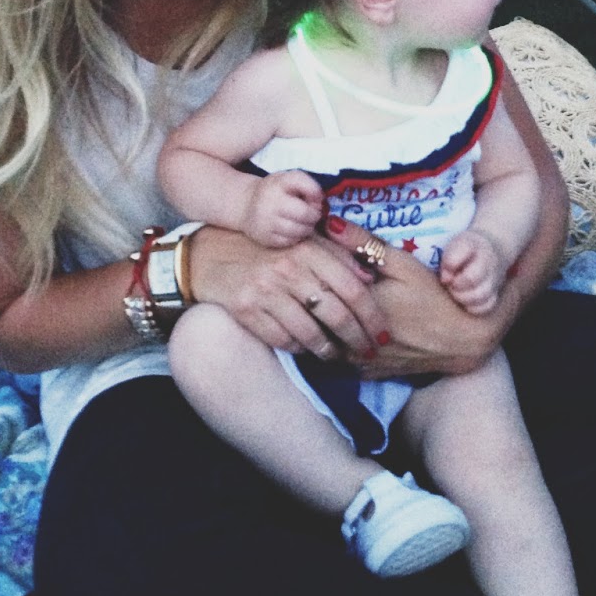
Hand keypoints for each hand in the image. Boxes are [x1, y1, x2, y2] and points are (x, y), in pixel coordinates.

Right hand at [188, 224, 384, 359]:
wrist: (213, 254)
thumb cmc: (268, 249)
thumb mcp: (304, 241)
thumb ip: (338, 255)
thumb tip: (370, 279)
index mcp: (308, 249)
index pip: (352, 288)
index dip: (372, 316)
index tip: (382, 334)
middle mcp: (288, 269)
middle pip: (336, 314)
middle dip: (357, 339)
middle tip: (367, 352)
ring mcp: (266, 291)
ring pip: (309, 333)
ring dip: (328, 350)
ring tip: (338, 355)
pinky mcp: (246, 310)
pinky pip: (282, 340)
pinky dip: (298, 348)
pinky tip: (306, 348)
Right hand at [245, 170, 322, 247]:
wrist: (246, 204)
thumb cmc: (275, 190)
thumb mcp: (289, 178)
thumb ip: (308, 184)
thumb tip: (320, 201)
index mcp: (277, 184)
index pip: (308, 190)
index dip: (317, 197)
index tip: (316, 200)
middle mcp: (268, 203)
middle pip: (304, 214)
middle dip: (314, 216)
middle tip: (313, 215)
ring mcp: (264, 222)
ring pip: (298, 231)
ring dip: (307, 228)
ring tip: (304, 222)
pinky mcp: (264, 238)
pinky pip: (290, 241)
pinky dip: (296, 237)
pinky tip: (293, 230)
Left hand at [317, 219, 502, 376]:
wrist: (463, 338)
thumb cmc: (434, 294)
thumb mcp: (402, 263)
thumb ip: (363, 243)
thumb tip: (328, 223)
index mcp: (358, 308)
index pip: (316, 288)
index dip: (307, 272)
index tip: (302, 259)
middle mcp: (354, 340)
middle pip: (313, 317)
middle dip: (306, 298)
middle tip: (301, 279)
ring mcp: (359, 362)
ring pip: (322, 341)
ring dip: (316, 323)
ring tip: (313, 302)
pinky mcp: (367, 373)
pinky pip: (337, 359)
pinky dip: (333, 342)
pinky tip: (334, 326)